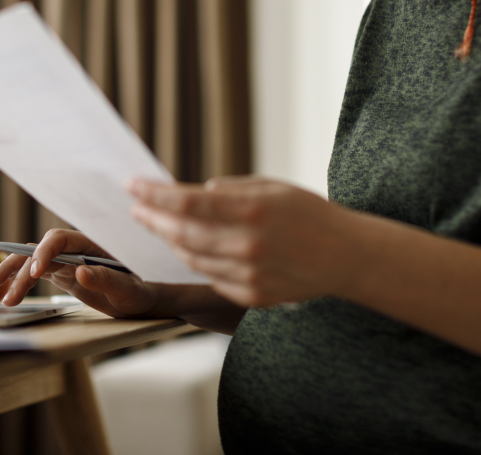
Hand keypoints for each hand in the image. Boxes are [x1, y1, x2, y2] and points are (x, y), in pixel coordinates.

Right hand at [0, 228, 159, 318]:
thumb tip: (78, 272)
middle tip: (0, 285)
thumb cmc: (144, 289)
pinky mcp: (65, 275)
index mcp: (92, 243)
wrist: (148, 298)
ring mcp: (68, 261)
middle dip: (19, 266)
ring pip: (35, 262)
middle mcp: (76, 248)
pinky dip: (22, 281)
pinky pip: (39, 274)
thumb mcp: (129, 289)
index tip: (36, 272)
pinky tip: (9, 291)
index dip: (44, 252)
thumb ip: (106, 279)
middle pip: (40, 250)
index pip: (59, 239)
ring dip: (15, 274)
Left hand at [128, 175, 347, 306]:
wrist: (347, 256)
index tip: (133, 185)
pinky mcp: (252, 295)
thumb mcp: (273, 187)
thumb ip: (232, 189)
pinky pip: (210, 276)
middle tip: (136, 208)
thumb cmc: (310, 214)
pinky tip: (187, 247)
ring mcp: (249, 274)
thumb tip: (195, 193)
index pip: (187, 202)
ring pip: (191, 257)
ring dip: (169, 240)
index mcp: (252, 210)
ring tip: (159, 225)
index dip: (154, 195)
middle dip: (152, 218)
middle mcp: (247, 244)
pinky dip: (195, 260)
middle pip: (181, 232)